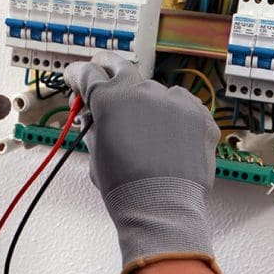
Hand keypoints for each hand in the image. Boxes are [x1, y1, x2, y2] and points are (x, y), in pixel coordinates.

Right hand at [64, 52, 220, 273]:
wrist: (162, 208)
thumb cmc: (124, 185)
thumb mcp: (96, 152)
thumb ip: (93, 124)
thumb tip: (92, 113)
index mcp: (110, 98)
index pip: (86, 73)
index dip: (76, 75)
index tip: (75, 80)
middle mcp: (143, 90)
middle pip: (120, 66)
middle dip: (106, 68)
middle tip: (102, 77)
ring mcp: (174, 99)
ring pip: (153, 90)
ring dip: (143, 102)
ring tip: (143, 131)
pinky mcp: (198, 113)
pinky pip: (181, 104)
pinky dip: (172, 115)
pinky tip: (168, 137)